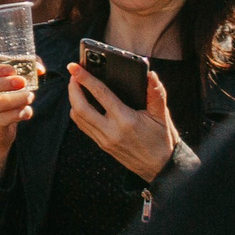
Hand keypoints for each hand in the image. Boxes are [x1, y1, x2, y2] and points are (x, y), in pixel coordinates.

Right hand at [0, 58, 36, 175]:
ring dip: (18, 99)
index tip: (12, 70)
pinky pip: (7, 118)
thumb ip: (28, 69)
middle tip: (23, 82)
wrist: (1, 124)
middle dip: (4, 83)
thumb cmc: (9, 95)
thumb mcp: (15, 80)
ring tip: (30, 96)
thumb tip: (40, 70)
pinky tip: (27, 110)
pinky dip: (21, 113)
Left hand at [68, 62, 178, 183]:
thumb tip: (150, 74)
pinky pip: (83, 126)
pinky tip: (81, 103)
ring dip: (73, 99)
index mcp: (126, 120)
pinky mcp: (101, 144)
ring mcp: (104, 139)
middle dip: (73, 88)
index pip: (101, 94)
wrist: (160, 167)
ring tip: (76, 85)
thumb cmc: (162, 139)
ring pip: (78, 117)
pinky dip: (77, 112)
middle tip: (73, 74)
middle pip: (80, 107)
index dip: (86, 78)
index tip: (74, 67)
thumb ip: (156, 93)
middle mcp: (111, 130)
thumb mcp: (162, 115)